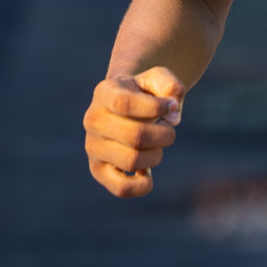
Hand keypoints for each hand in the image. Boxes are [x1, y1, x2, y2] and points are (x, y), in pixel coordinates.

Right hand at [83, 66, 184, 196]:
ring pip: (131, 160)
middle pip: (135, 136)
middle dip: (164, 135)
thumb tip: (173, 116)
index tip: (172, 106)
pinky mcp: (98, 170)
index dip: (156, 108)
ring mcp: (93, 146)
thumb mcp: (159, 78)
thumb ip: (171, 87)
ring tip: (157, 147)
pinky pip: (120, 188)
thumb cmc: (145, 92)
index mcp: (105, 93)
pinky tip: (148, 174)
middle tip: (170, 131)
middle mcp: (93, 119)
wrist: (126, 107)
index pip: (125, 104)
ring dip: (156, 156)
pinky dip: (141, 185)